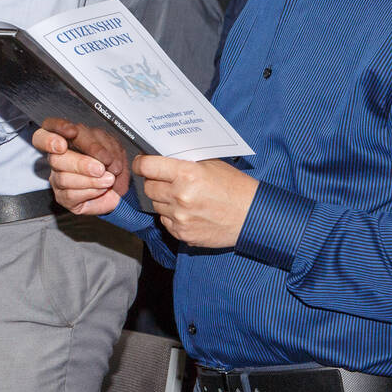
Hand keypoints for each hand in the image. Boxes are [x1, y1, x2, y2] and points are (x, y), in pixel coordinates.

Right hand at [36, 119, 130, 215]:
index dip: (57, 127)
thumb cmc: (112, 167)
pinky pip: (70, 194)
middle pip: (55, 157)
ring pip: (63, 178)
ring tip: (108, 179)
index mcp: (69, 139)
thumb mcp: (115, 150)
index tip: (72, 132)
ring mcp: (57, 178)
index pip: (50, 127)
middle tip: (100, 168)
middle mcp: (59, 157)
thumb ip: (108, 148)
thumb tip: (104, 157)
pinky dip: (90, 191)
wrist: (118, 191)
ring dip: (90, 180)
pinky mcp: (62, 197)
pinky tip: (101, 189)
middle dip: (80, 163)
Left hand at [133, 156, 257, 248]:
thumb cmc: (234, 187)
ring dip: (163, 200)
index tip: (140, 163)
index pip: (147, 167)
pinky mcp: (182, 234)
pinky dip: (171, 216)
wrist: (251, 216)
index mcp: (186, 174)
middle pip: (149, 187)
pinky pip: (165, 221)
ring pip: (156, 205)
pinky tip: (187, 211)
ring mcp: (180, 217)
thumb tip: (162, 157)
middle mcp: (180, 196)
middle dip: (154, 182)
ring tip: (181, 197)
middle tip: (164, 180)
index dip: (140, 163)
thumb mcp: (211, 164)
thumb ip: (185, 162)